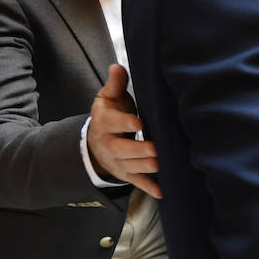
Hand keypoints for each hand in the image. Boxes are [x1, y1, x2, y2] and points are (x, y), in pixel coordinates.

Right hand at [87, 64, 160, 198]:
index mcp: (105, 123)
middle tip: (154, 149)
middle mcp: (109, 144)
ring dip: (145, 167)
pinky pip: (136, 182)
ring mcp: (117, 161)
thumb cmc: (110, 115)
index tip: (137, 121)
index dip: (124, 122)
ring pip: (130, 166)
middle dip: (137, 150)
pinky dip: (148, 188)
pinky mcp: (126, 173)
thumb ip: (115, 84)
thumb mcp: (108, 98)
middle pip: (121, 149)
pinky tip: (162, 192)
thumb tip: (117, 67)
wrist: (95, 141)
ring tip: (159, 164)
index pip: (113, 122)